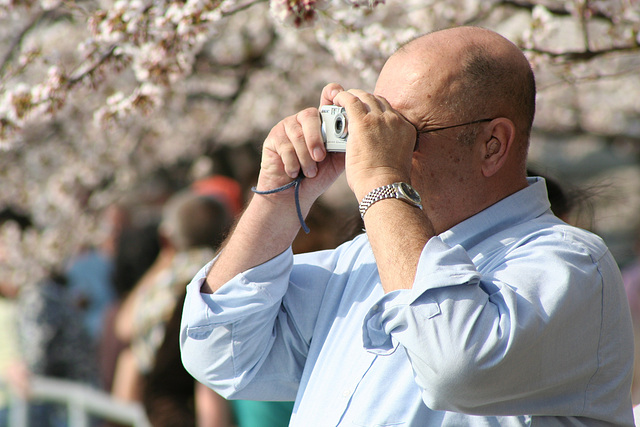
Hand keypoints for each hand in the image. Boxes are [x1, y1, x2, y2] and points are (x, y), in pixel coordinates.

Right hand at [255, 83, 345, 205]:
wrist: (293, 196)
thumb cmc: (317, 177)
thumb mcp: (337, 160)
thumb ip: (345, 143)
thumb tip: (356, 129)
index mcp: (322, 121)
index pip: (328, 97)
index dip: (333, 92)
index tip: (339, 95)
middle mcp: (304, 119)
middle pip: (310, 115)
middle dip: (316, 139)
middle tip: (320, 158)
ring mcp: (287, 127)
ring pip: (298, 134)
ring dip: (305, 158)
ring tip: (310, 173)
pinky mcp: (273, 138)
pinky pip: (285, 146)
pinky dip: (292, 163)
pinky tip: (294, 172)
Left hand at [332, 90, 416, 200]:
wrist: (384, 186)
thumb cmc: (387, 183)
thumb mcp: (397, 161)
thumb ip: (390, 150)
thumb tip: (378, 153)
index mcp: (406, 130)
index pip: (390, 112)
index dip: (377, 110)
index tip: (368, 114)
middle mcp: (395, 120)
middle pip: (378, 101)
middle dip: (364, 100)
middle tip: (352, 103)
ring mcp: (380, 120)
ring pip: (365, 97)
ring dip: (353, 96)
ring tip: (341, 99)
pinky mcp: (363, 122)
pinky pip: (350, 100)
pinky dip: (342, 97)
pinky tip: (335, 99)